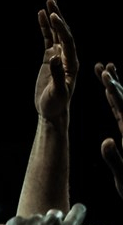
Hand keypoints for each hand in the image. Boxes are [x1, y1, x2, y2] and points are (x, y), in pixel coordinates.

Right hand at [34, 0, 77, 121]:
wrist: (52, 111)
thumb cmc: (56, 104)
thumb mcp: (57, 91)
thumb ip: (57, 74)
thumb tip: (54, 56)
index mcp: (72, 63)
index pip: (68, 41)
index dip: (61, 29)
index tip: (53, 17)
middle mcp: (68, 56)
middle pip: (63, 33)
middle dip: (58, 17)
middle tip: (52, 1)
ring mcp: (59, 56)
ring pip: (56, 34)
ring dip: (52, 18)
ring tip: (48, 2)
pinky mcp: (50, 59)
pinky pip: (47, 40)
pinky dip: (44, 29)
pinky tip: (40, 17)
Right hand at [95, 61, 122, 199]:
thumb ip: (114, 158)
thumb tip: (105, 142)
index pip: (122, 107)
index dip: (114, 90)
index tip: (105, 76)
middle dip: (113, 82)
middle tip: (103, 67)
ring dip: (114, 86)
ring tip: (107, 71)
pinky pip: (122, 111)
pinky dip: (116, 100)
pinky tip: (110, 93)